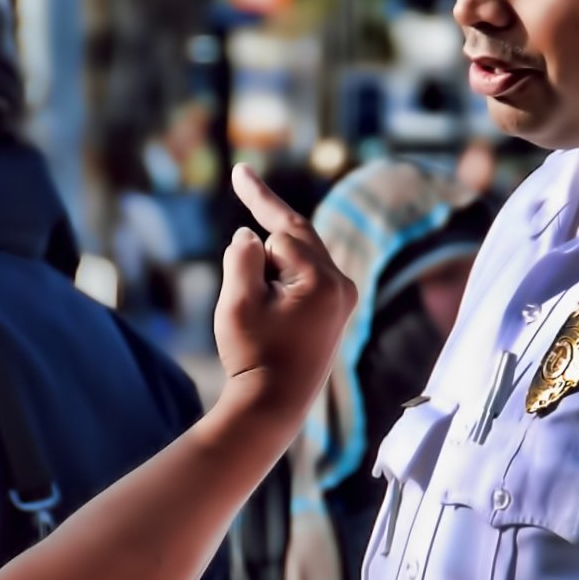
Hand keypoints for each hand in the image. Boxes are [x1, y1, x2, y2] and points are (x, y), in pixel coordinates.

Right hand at [214, 168, 354, 413]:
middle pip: (297, 235)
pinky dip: (286, 264)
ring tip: (250, 230)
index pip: (278, 237)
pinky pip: (309, 272)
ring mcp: (342, 299)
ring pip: (301, 253)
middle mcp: (341, 286)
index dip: (250, 248)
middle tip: (243, 172)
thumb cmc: (252, 355)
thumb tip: (248, 234)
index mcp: (322, 282)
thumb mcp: (236, 303)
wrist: (272, 407)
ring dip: (274, 250)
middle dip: (268, 213)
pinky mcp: (336, 311)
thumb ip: (241, 259)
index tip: (239, 173)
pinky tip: (271, 249)